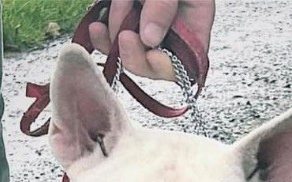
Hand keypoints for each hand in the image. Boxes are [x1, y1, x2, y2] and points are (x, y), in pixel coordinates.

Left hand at [89, 0, 214, 81]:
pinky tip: (96, 26)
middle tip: (124, 34)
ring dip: (118, 30)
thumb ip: (163, 5)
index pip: (187, 63)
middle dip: (135, 51)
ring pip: (129, 51)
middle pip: (154, 64)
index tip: (151, 55)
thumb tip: (150, 39)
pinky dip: (102, 35)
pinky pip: (111, 40)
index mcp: (195, 21)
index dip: (169, 66)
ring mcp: (146, 26)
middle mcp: (172, 29)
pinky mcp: (124, 20)